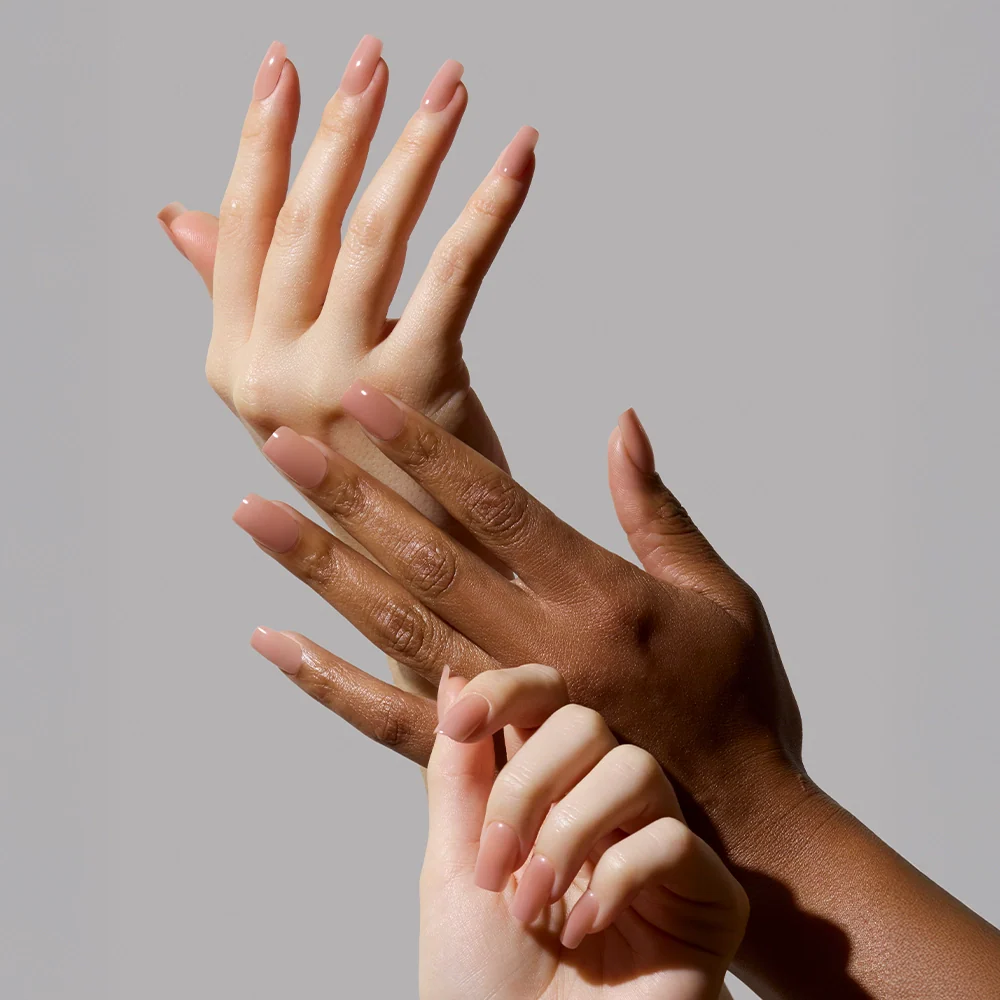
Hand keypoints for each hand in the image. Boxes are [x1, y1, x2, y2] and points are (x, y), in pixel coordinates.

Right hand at [158, 36, 536, 503]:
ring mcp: (339, 383)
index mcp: (235, 364)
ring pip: (375, 235)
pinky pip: (455, 272)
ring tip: (451, 89)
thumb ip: (242, 299)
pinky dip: (490, 206)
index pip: (242, 229)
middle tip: (375, 57)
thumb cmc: (368, 473)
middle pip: (307, 221)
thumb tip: (183, 216)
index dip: (263, 142)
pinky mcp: (418, 387)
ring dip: (416, 149)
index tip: (287, 70)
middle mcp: (271, 371)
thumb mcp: (286, 388)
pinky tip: (519, 156)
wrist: (421, 570)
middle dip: (343, 128)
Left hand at [236, 382, 999, 996]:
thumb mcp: (721, 596)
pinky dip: (328, 683)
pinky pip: (395, 721)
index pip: (496, 503)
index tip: (367, 399)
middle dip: (352, 494)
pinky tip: (271, 640)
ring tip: (256, 516)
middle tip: (281, 441)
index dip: (428, 446)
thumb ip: (657, 510)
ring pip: (397, 626)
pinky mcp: (492, 762)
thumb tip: (620, 423)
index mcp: (603, 596)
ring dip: (323, 568)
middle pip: (428, 555)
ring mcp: (511, 707)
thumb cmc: (740, 703)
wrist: (743, 836)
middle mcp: (545, 646)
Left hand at [422, 664, 746, 999]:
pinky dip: (615, 879)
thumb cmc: (485, 983)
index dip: (508, 690)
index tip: (461, 719)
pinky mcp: (706, 896)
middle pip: (586, 721)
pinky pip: (670, 841)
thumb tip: (455, 672)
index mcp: (549, 789)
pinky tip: (587, 927)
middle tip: (498, 865)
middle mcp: (606, 807)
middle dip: (526, 788)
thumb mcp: (454, 864)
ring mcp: (658, 846)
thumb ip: (458, 772)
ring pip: (633, 768)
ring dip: (568, 835)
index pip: (547, 698)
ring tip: (536, 905)